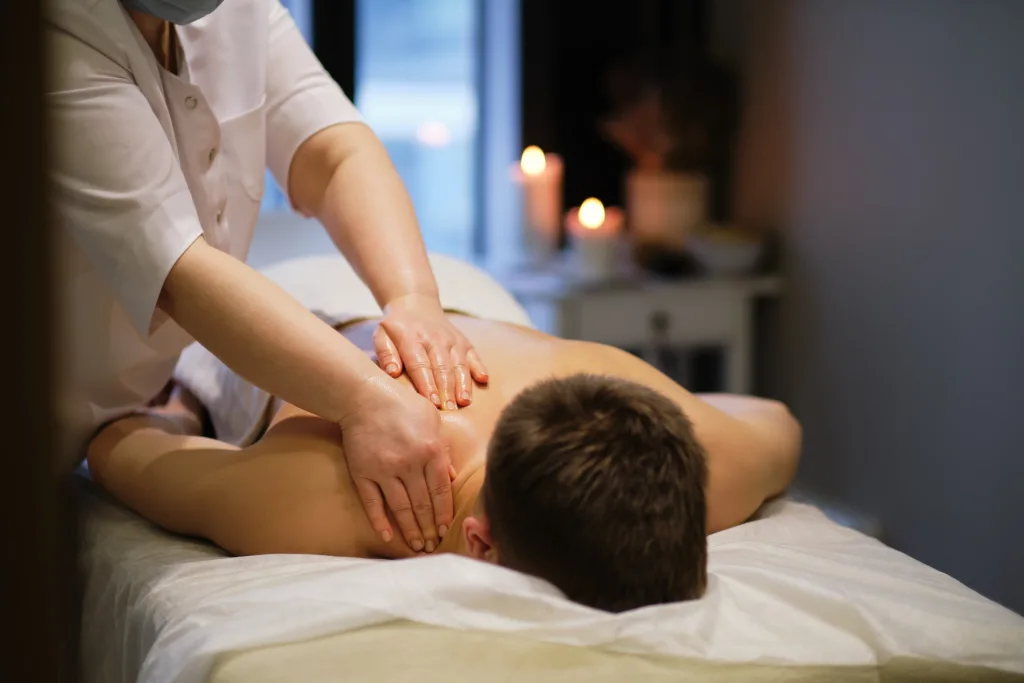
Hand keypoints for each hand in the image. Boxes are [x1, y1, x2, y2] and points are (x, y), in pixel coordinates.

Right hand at [340, 374, 455, 551]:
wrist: (365, 396)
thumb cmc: (403, 405)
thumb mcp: (433, 420)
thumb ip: (444, 450)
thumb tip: (452, 478)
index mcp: (431, 451)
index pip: (441, 491)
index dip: (444, 514)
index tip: (446, 529)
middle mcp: (410, 464)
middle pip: (423, 504)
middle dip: (430, 528)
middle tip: (433, 546)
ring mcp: (384, 470)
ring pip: (401, 508)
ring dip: (410, 530)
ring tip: (416, 546)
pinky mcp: (363, 473)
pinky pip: (373, 503)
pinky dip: (380, 521)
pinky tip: (387, 536)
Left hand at [374, 293, 487, 409]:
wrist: (415, 303)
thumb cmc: (395, 327)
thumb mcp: (382, 335)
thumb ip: (385, 353)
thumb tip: (392, 373)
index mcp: (412, 338)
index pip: (420, 364)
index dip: (427, 383)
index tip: (431, 402)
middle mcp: (435, 338)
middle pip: (442, 367)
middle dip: (446, 389)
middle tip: (449, 410)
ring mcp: (451, 339)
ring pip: (459, 363)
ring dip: (463, 383)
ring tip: (464, 401)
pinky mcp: (463, 341)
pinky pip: (473, 355)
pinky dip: (479, 366)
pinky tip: (483, 379)